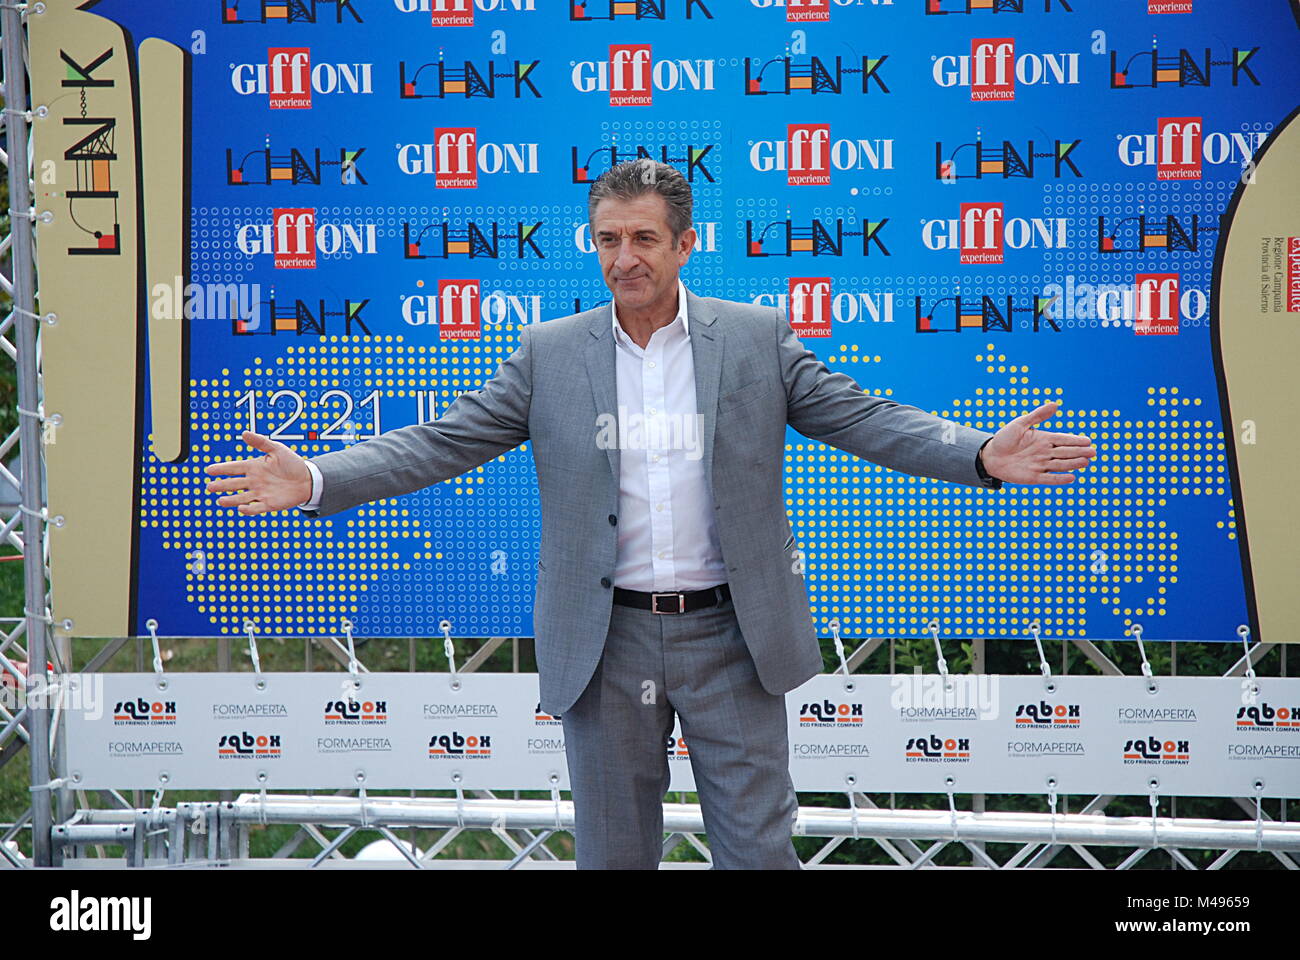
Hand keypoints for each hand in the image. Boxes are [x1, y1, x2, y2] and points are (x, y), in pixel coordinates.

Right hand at [204, 431, 311, 514]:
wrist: (308, 479)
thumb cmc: (292, 464)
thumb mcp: (277, 449)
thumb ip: (261, 442)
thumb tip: (245, 433)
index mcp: (254, 467)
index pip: (234, 468)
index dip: (221, 469)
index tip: (209, 470)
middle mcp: (254, 481)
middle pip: (234, 484)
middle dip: (221, 485)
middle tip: (210, 487)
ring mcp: (260, 493)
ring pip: (241, 498)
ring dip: (230, 500)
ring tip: (220, 501)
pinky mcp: (268, 504)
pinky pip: (256, 508)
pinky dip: (248, 509)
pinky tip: (241, 508)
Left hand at [980, 401, 1095, 484]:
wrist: (989, 456)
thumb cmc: (1004, 438)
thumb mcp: (1020, 424)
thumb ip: (1037, 416)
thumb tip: (1055, 404)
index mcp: (1044, 439)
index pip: (1063, 439)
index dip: (1075, 440)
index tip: (1088, 441)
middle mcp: (1045, 452)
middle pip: (1065, 452)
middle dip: (1079, 452)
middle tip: (1093, 452)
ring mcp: (1040, 465)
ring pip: (1060, 465)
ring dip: (1073, 464)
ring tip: (1086, 462)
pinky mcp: (1033, 477)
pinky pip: (1049, 478)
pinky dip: (1059, 479)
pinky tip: (1071, 477)